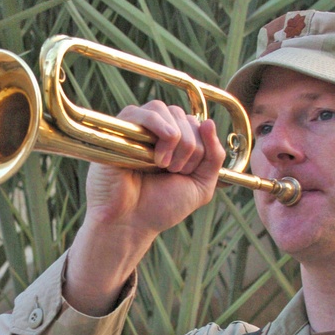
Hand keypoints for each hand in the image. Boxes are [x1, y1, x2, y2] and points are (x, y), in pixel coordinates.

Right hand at [64, 102, 225, 314]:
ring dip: (177, 140)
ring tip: (163, 165)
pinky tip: (157, 157)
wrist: (129, 223)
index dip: (201, 148)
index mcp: (175, 143)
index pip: (198, 124)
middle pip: (186, 117)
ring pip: (169, 111)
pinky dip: (161, 130)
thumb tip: (209, 122)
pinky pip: (147, 112)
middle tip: (173, 172)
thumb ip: (214, 157)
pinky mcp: (120, 129)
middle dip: (190, 148)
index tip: (185, 174)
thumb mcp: (201, 185)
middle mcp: (156, 133)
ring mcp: (138, 129)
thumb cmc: (160, 207)